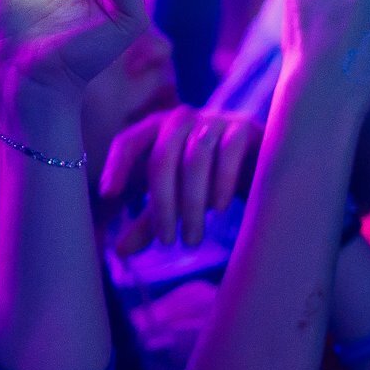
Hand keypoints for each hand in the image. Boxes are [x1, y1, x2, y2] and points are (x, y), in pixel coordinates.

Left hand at [100, 107, 262, 251]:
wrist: (261, 163)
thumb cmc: (209, 178)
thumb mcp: (177, 198)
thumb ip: (150, 219)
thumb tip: (121, 250)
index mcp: (158, 129)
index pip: (129, 140)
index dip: (116, 165)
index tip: (108, 194)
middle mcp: (182, 119)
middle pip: (162, 157)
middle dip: (162, 203)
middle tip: (166, 241)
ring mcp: (213, 120)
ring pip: (195, 158)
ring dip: (192, 203)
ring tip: (193, 238)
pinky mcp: (243, 127)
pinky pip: (228, 153)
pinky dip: (222, 182)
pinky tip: (220, 208)